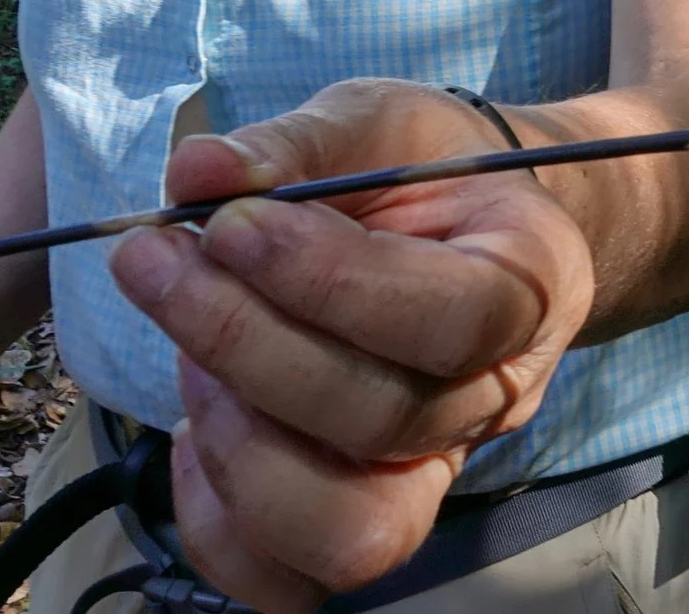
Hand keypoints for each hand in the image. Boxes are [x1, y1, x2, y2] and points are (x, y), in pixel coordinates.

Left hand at [109, 79, 594, 611]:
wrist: (462, 227)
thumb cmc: (424, 169)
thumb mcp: (379, 121)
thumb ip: (297, 144)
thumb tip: (194, 171)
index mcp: (532, 284)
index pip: (446, 319)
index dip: (327, 281)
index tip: (227, 220)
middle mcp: (497, 398)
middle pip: (381, 419)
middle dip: (243, 339)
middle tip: (156, 256)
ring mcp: (434, 471)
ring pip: (349, 532)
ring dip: (238, 440)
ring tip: (187, 348)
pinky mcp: (363, 515)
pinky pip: (286, 579)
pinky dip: (215, 517)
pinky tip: (195, 421)